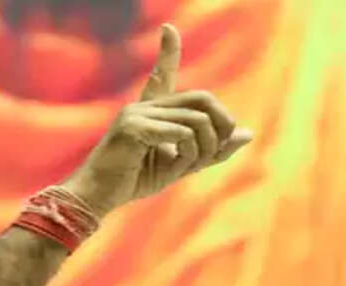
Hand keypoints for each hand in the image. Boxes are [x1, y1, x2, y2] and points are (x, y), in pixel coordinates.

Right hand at [62, 24, 253, 216]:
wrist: (98, 197)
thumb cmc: (133, 180)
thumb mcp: (181, 165)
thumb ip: (211, 149)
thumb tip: (248, 134)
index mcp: (151, 110)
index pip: (163, 73)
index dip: (168, 50)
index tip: (169, 29)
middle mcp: (143, 105)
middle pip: (202, 99)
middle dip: (221, 127)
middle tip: (213, 154)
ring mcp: (137, 113)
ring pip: (197, 121)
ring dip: (204, 149)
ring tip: (186, 166)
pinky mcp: (133, 127)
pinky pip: (182, 133)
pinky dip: (188, 154)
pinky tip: (173, 165)